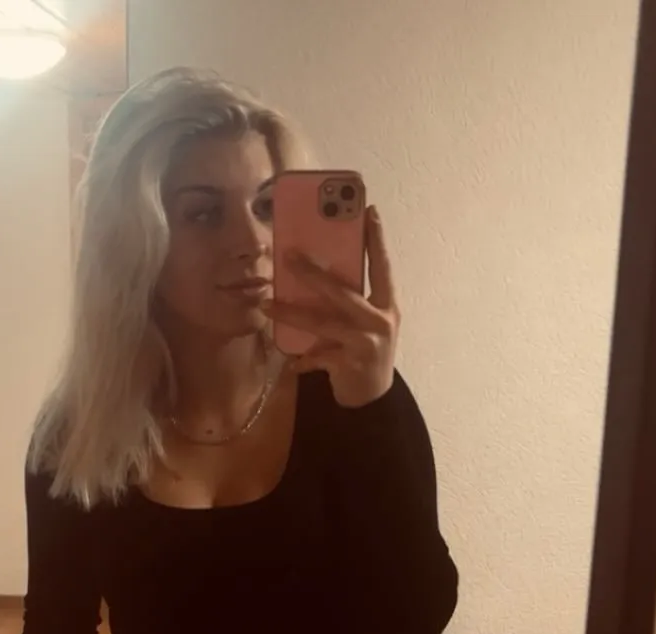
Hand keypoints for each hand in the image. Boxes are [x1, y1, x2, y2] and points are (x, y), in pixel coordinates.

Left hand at [264, 205, 399, 407]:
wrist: (373, 399)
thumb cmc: (365, 352)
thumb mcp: (365, 323)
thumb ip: (350, 302)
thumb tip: (312, 274)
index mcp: (388, 304)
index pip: (382, 266)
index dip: (377, 239)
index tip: (369, 211)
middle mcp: (381, 320)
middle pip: (343, 290)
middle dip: (313, 273)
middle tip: (289, 255)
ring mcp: (367, 343)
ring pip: (323, 322)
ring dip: (292, 313)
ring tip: (268, 304)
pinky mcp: (350, 364)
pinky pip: (318, 356)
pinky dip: (303, 360)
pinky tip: (292, 362)